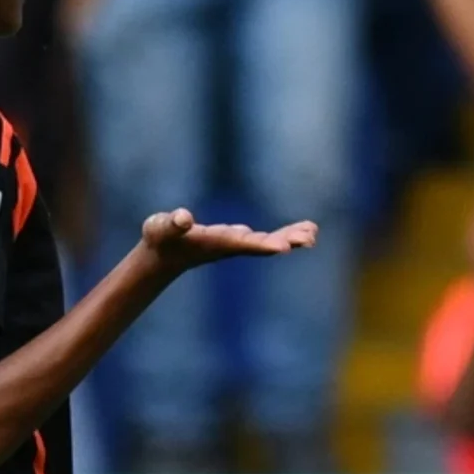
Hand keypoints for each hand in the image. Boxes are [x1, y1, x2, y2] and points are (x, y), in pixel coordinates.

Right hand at [139, 209, 316, 273]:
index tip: (284, 247)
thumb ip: (171, 224)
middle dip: (285, 241)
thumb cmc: (160, 239)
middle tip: (310, 239)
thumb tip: (183, 217)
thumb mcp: (160, 228)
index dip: (262, 244)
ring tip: (313, 234)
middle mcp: (230, 246)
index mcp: (214, 242)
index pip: (242, 244)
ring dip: (291, 238)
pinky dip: (287, 234)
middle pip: (262, 245)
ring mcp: (236, 244)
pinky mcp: (239, 240)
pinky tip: (306, 230)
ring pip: (269, 242)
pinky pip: (268, 238)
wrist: (162, 256)